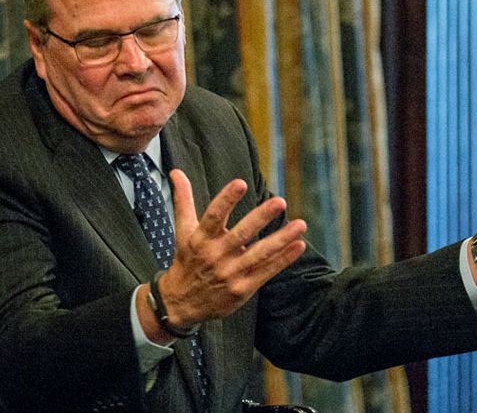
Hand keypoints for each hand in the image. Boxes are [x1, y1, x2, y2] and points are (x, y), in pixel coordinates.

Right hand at [157, 169, 306, 328]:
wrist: (180, 304)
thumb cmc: (186, 261)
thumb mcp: (182, 231)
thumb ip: (183, 200)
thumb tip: (176, 172)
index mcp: (201, 239)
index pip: (214, 216)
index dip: (226, 199)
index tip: (240, 183)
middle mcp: (216, 255)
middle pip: (241, 234)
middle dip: (261, 217)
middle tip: (280, 201)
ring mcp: (230, 273)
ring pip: (259, 254)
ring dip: (281, 239)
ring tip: (300, 225)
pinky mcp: (242, 289)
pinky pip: (266, 272)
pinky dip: (284, 259)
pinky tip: (299, 246)